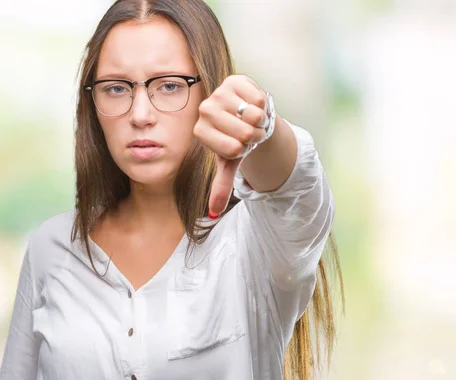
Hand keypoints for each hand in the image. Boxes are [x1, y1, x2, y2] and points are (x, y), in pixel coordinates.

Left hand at [193, 75, 269, 217]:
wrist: (244, 114)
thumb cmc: (235, 141)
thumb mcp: (229, 164)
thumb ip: (221, 188)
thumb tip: (213, 215)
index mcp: (200, 132)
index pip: (233, 149)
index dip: (244, 149)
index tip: (239, 145)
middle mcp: (205, 110)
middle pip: (245, 133)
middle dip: (254, 136)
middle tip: (248, 132)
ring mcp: (218, 92)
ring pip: (254, 115)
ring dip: (260, 120)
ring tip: (251, 119)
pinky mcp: (234, 79)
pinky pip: (259, 98)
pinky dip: (263, 104)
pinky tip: (252, 104)